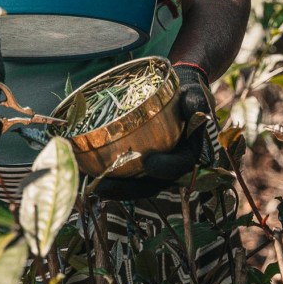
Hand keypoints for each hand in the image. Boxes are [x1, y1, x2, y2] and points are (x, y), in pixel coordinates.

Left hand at [96, 65, 210, 200]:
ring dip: (113, 186)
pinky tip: (86, 170)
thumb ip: (195, 103)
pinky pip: (125, 172)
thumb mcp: (193, 95)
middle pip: (151, 184)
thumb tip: (196, 108)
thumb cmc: (185, 94)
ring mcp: (154, 167)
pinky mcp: (139, 162)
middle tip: (103, 186)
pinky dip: (107, 173)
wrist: (178, 94)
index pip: (179, 166)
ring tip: (90, 183)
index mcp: (188, 153)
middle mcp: (170, 166)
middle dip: (128, 189)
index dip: (165, 168)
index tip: (149, 163)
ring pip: (135, 183)